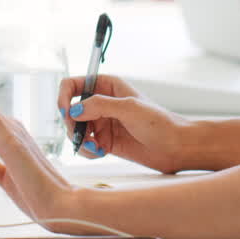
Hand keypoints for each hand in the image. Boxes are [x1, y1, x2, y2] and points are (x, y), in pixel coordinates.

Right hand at [58, 75, 189, 173]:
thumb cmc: (160, 123)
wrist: (175, 147)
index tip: (66, 113)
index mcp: (107, 86)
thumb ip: (100, 105)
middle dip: (72, 125)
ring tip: (94, 149)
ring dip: (79, 141)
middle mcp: (102, 103)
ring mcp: (102, 123)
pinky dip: (86, 151)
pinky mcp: (104, 141)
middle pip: (70, 110)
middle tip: (80, 136)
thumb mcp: (129, 108)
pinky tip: (100, 153)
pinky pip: (84, 145)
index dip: (64, 97)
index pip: (73, 85)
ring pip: (75, 130)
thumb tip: (74, 109)